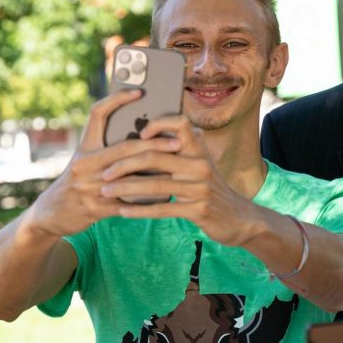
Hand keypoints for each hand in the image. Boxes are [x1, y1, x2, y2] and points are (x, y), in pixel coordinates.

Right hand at [27, 90, 182, 237]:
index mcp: (84, 147)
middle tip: (176, 142)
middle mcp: (85, 163)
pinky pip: (130, 203)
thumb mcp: (84, 159)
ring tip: (176, 168)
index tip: (139, 92)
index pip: (98, 113)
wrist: (53, 213)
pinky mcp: (97, 208)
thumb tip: (142, 134)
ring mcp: (90, 186)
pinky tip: (166, 196)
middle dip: (154, 144)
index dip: (117, 100)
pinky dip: (149, 200)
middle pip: (125, 147)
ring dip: (157, 173)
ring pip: (131, 177)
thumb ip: (106, 148)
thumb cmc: (77, 181)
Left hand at [99, 114, 260, 246]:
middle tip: (104, 172)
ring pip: (155, 185)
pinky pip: (163, 209)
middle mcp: (201, 164)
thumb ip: (178, 153)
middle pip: (156, 156)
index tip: (137, 134)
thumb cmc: (211, 190)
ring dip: (126, 189)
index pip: (179, 124)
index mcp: (199, 149)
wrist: (239, 219)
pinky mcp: (199, 210)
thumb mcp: (199, 166)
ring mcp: (201, 188)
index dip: (157, 124)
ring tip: (105, 191)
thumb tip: (141, 141)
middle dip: (124, 164)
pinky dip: (140, 210)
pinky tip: (123, 212)